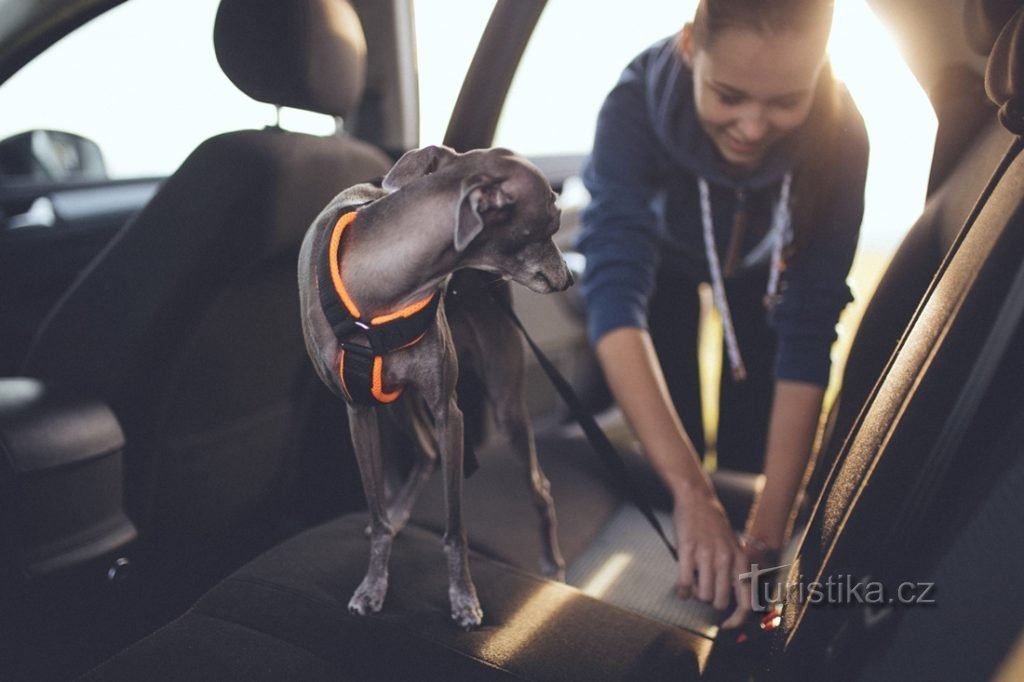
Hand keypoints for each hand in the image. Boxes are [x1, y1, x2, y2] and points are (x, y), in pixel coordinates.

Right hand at [672, 490, 751, 628]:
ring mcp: (706, 554)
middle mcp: (726, 559)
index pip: (745, 602)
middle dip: (710, 600)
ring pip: (703, 595)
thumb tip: (732, 601)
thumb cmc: (714, 525)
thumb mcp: (733, 547)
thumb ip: (735, 572)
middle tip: (705, 589)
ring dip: (696, 594)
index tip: (727, 626)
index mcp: (741, 561)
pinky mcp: (687, 550)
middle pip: (719, 602)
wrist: (697, 499)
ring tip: (694, 581)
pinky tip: (682, 586)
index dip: (737, 621)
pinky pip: (684, 583)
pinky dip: (682, 590)